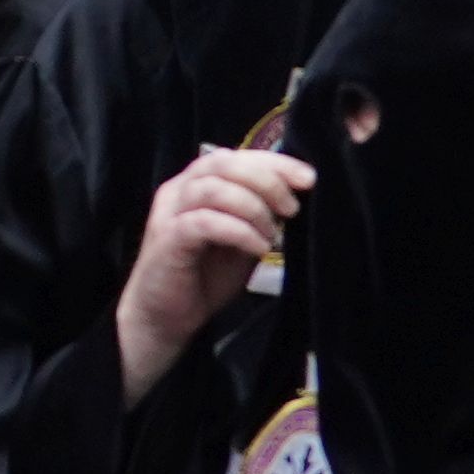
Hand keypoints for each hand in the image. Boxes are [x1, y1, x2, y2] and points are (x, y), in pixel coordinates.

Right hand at [115, 145, 311, 403]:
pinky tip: (257, 248)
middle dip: (266, 181)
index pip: (235, 157)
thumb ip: (259, 216)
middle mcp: (179, 190)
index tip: (309, 178)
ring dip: (253, 208)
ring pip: (213, 188)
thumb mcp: (242, 239)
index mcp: (196, 185)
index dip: (274, 162)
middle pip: (223, 163)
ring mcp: (170, 213)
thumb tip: (294, 199)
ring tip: (273, 235)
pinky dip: (238, 231)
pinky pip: (205, 222)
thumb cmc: (203, 277)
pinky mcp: (168, 238)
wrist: (165, 316)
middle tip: (292, 207)